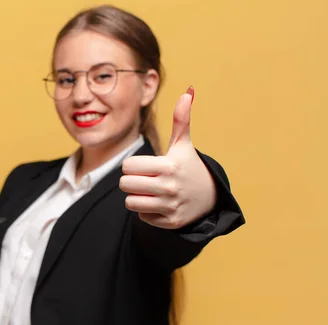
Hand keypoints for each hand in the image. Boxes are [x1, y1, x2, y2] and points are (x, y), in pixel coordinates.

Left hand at [119, 86, 216, 228]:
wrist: (209, 198)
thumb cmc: (188, 166)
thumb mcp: (183, 144)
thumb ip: (181, 119)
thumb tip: (188, 91)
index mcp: (169, 165)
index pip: (127, 166)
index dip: (131, 166)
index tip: (143, 166)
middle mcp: (170, 186)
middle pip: (125, 184)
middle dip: (130, 181)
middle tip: (144, 179)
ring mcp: (170, 206)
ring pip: (130, 203)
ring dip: (136, 197)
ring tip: (150, 191)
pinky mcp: (170, 222)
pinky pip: (141, 217)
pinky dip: (147, 212)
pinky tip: (160, 204)